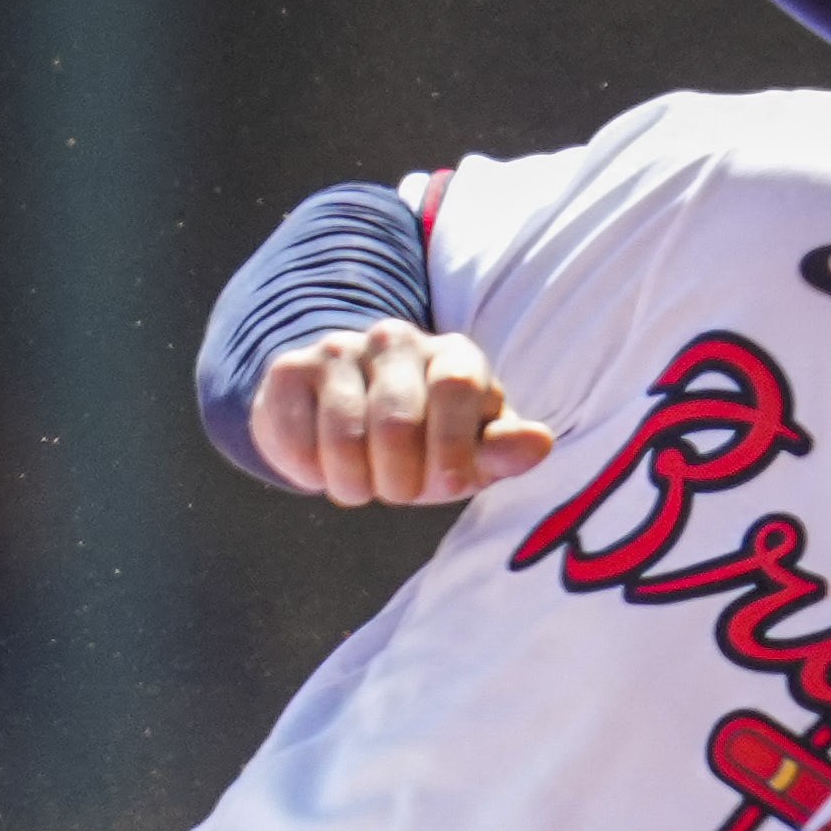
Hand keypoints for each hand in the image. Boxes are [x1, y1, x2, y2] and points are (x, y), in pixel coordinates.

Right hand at [250, 322, 555, 505]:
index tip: (447, 485)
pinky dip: (310, 472)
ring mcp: (340, 349)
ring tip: (362, 486)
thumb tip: (539, 444)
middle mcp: (397, 339)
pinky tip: (323, 468)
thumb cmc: (427, 444)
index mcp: (454, 355)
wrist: (346, 424)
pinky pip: (296, 436)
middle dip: (400, 480)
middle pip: (397, 421)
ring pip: (343, 434)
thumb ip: (502, 450)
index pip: (457, 387)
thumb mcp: (471, 453)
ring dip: (354, 483)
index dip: (450, 448)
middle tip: (400, 491)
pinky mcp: (290, 369)